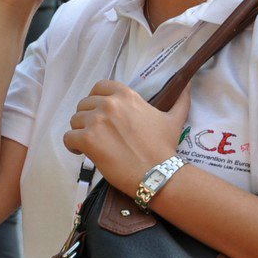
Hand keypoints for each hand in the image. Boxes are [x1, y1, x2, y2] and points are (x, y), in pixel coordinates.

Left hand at [62, 82, 189, 194]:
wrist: (158, 173)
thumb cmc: (164, 147)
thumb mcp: (174, 119)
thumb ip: (180, 101)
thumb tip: (189, 85)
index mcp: (126, 95)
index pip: (99, 87)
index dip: (96, 100)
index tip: (100, 115)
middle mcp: (109, 104)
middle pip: (83, 105)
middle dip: (87, 119)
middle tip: (97, 134)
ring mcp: (97, 121)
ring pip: (74, 121)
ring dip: (80, 132)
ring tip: (91, 145)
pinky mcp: (88, 140)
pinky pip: (68, 138)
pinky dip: (72, 146)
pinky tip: (82, 153)